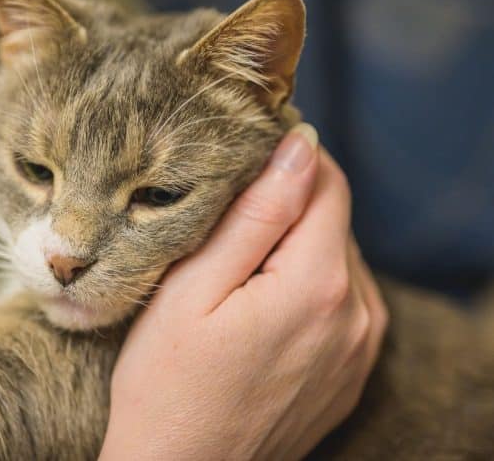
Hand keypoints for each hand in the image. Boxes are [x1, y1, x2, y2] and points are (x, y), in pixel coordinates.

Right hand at [100, 124, 387, 460]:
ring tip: (236, 271)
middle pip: (333, 221)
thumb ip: (255, 215)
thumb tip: (299, 147)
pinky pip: (343, 302)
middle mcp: (358, 315)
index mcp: (318, 284)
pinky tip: (259, 308)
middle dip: (286, 206)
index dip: (288, 158)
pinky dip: (308, 286)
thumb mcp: (194, 288)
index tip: (243, 159)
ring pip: (338, 259)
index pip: (327, 182)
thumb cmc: (168, 383)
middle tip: (222, 225)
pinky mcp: (352, 372)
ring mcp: (361, 350)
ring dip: (296, 247)